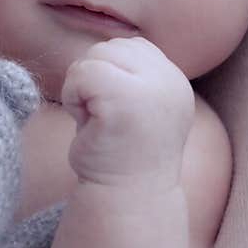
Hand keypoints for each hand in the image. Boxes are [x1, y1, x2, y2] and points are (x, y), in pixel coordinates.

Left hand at [61, 38, 194, 186]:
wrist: (126, 200)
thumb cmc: (121, 156)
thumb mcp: (135, 106)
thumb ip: (129, 75)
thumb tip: (103, 49)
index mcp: (175, 81)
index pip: (132, 47)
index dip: (109, 76)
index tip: (114, 114)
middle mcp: (170, 80)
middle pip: (110, 48)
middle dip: (93, 80)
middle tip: (102, 120)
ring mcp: (151, 88)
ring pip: (93, 57)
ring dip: (81, 89)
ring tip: (97, 123)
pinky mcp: (125, 98)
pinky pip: (81, 74)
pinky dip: (73, 97)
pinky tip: (87, 125)